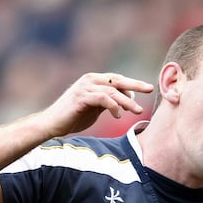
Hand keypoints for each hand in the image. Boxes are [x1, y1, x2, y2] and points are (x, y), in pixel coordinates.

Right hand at [38, 72, 154, 136]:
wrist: (52, 124)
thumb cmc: (73, 117)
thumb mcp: (95, 107)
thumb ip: (108, 101)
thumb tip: (126, 99)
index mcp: (93, 80)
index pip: (117, 79)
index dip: (132, 84)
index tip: (146, 89)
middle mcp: (89, 80)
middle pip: (118, 80)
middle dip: (135, 85)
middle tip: (150, 88)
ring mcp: (84, 87)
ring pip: (112, 91)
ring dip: (127, 101)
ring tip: (137, 111)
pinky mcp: (81, 97)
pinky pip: (103, 99)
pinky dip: (113, 106)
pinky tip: (118, 115)